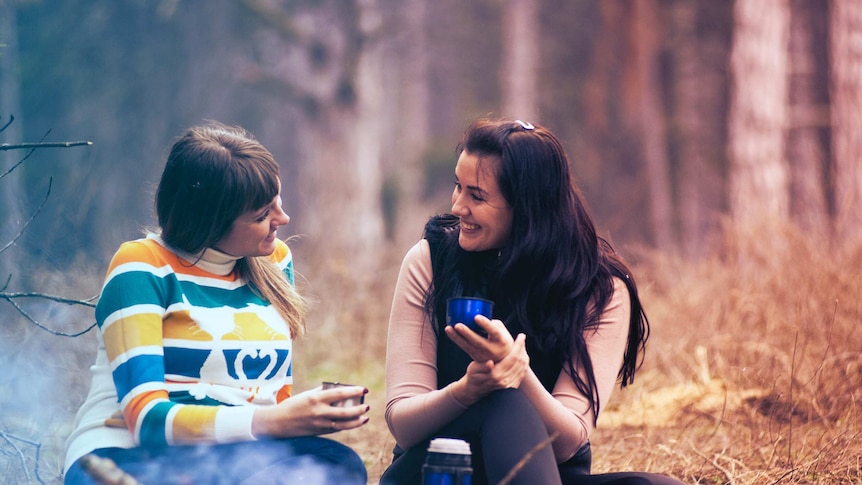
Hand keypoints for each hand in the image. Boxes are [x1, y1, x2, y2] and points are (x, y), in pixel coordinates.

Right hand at [252, 386, 369, 437]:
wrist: (278, 423)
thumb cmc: (294, 405)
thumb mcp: (307, 395)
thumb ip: (323, 392)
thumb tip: (339, 388)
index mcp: (316, 398)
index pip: (339, 394)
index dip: (354, 391)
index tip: (364, 389)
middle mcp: (319, 411)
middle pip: (344, 412)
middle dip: (359, 409)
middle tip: (367, 405)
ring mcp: (319, 424)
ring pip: (343, 424)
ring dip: (356, 421)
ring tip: (366, 417)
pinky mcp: (319, 432)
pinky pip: (337, 429)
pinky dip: (347, 426)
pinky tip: (355, 422)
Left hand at [445, 315, 513, 362]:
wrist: (504, 359)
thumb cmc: (502, 339)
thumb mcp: (501, 330)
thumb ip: (490, 322)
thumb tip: (476, 315)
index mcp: (501, 340)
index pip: (493, 332)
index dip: (485, 324)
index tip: (476, 317)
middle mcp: (492, 350)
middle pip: (478, 341)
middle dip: (467, 333)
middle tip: (457, 325)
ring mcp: (483, 356)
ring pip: (468, 346)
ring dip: (456, 337)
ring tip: (448, 328)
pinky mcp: (475, 357)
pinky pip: (464, 348)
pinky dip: (456, 339)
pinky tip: (450, 331)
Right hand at [451, 333, 528, 405]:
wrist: (475, 390)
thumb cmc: (473, 376)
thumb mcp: (474, 369)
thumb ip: (482, 366)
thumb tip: (490, 363)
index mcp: (496, 375)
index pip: (512, 357)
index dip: (518, 346)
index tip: (521, 336)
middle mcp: (505, 381)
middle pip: (520, 361)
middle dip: (522, 348)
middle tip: (522, 338)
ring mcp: (509, 385)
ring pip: (523, 367)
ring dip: (524, 355)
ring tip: (522, 345)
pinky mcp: (512, 387)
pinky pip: (522, 373)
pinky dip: (524, 363)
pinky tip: (522, 356)